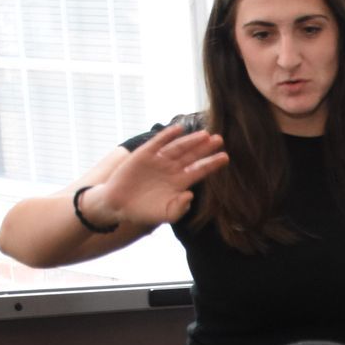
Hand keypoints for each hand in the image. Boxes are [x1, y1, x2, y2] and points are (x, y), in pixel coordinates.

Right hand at [93, 124, 228, 229]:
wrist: (119, 206)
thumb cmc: (145, 212)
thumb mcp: (166, 215)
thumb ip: (180, 208)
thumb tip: (190, 195)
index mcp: (180, 183)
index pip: (199, 170)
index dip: (212, 164)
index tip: (225, 157)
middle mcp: (172, 169)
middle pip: (192, 156)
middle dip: (206, 148)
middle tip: (220, 139)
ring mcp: (158, 161)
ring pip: (178, 148)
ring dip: (191, 140)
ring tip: (205, 135)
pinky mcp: (144, 155)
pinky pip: (158, 143)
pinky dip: (167, 135)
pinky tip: (178, 129)